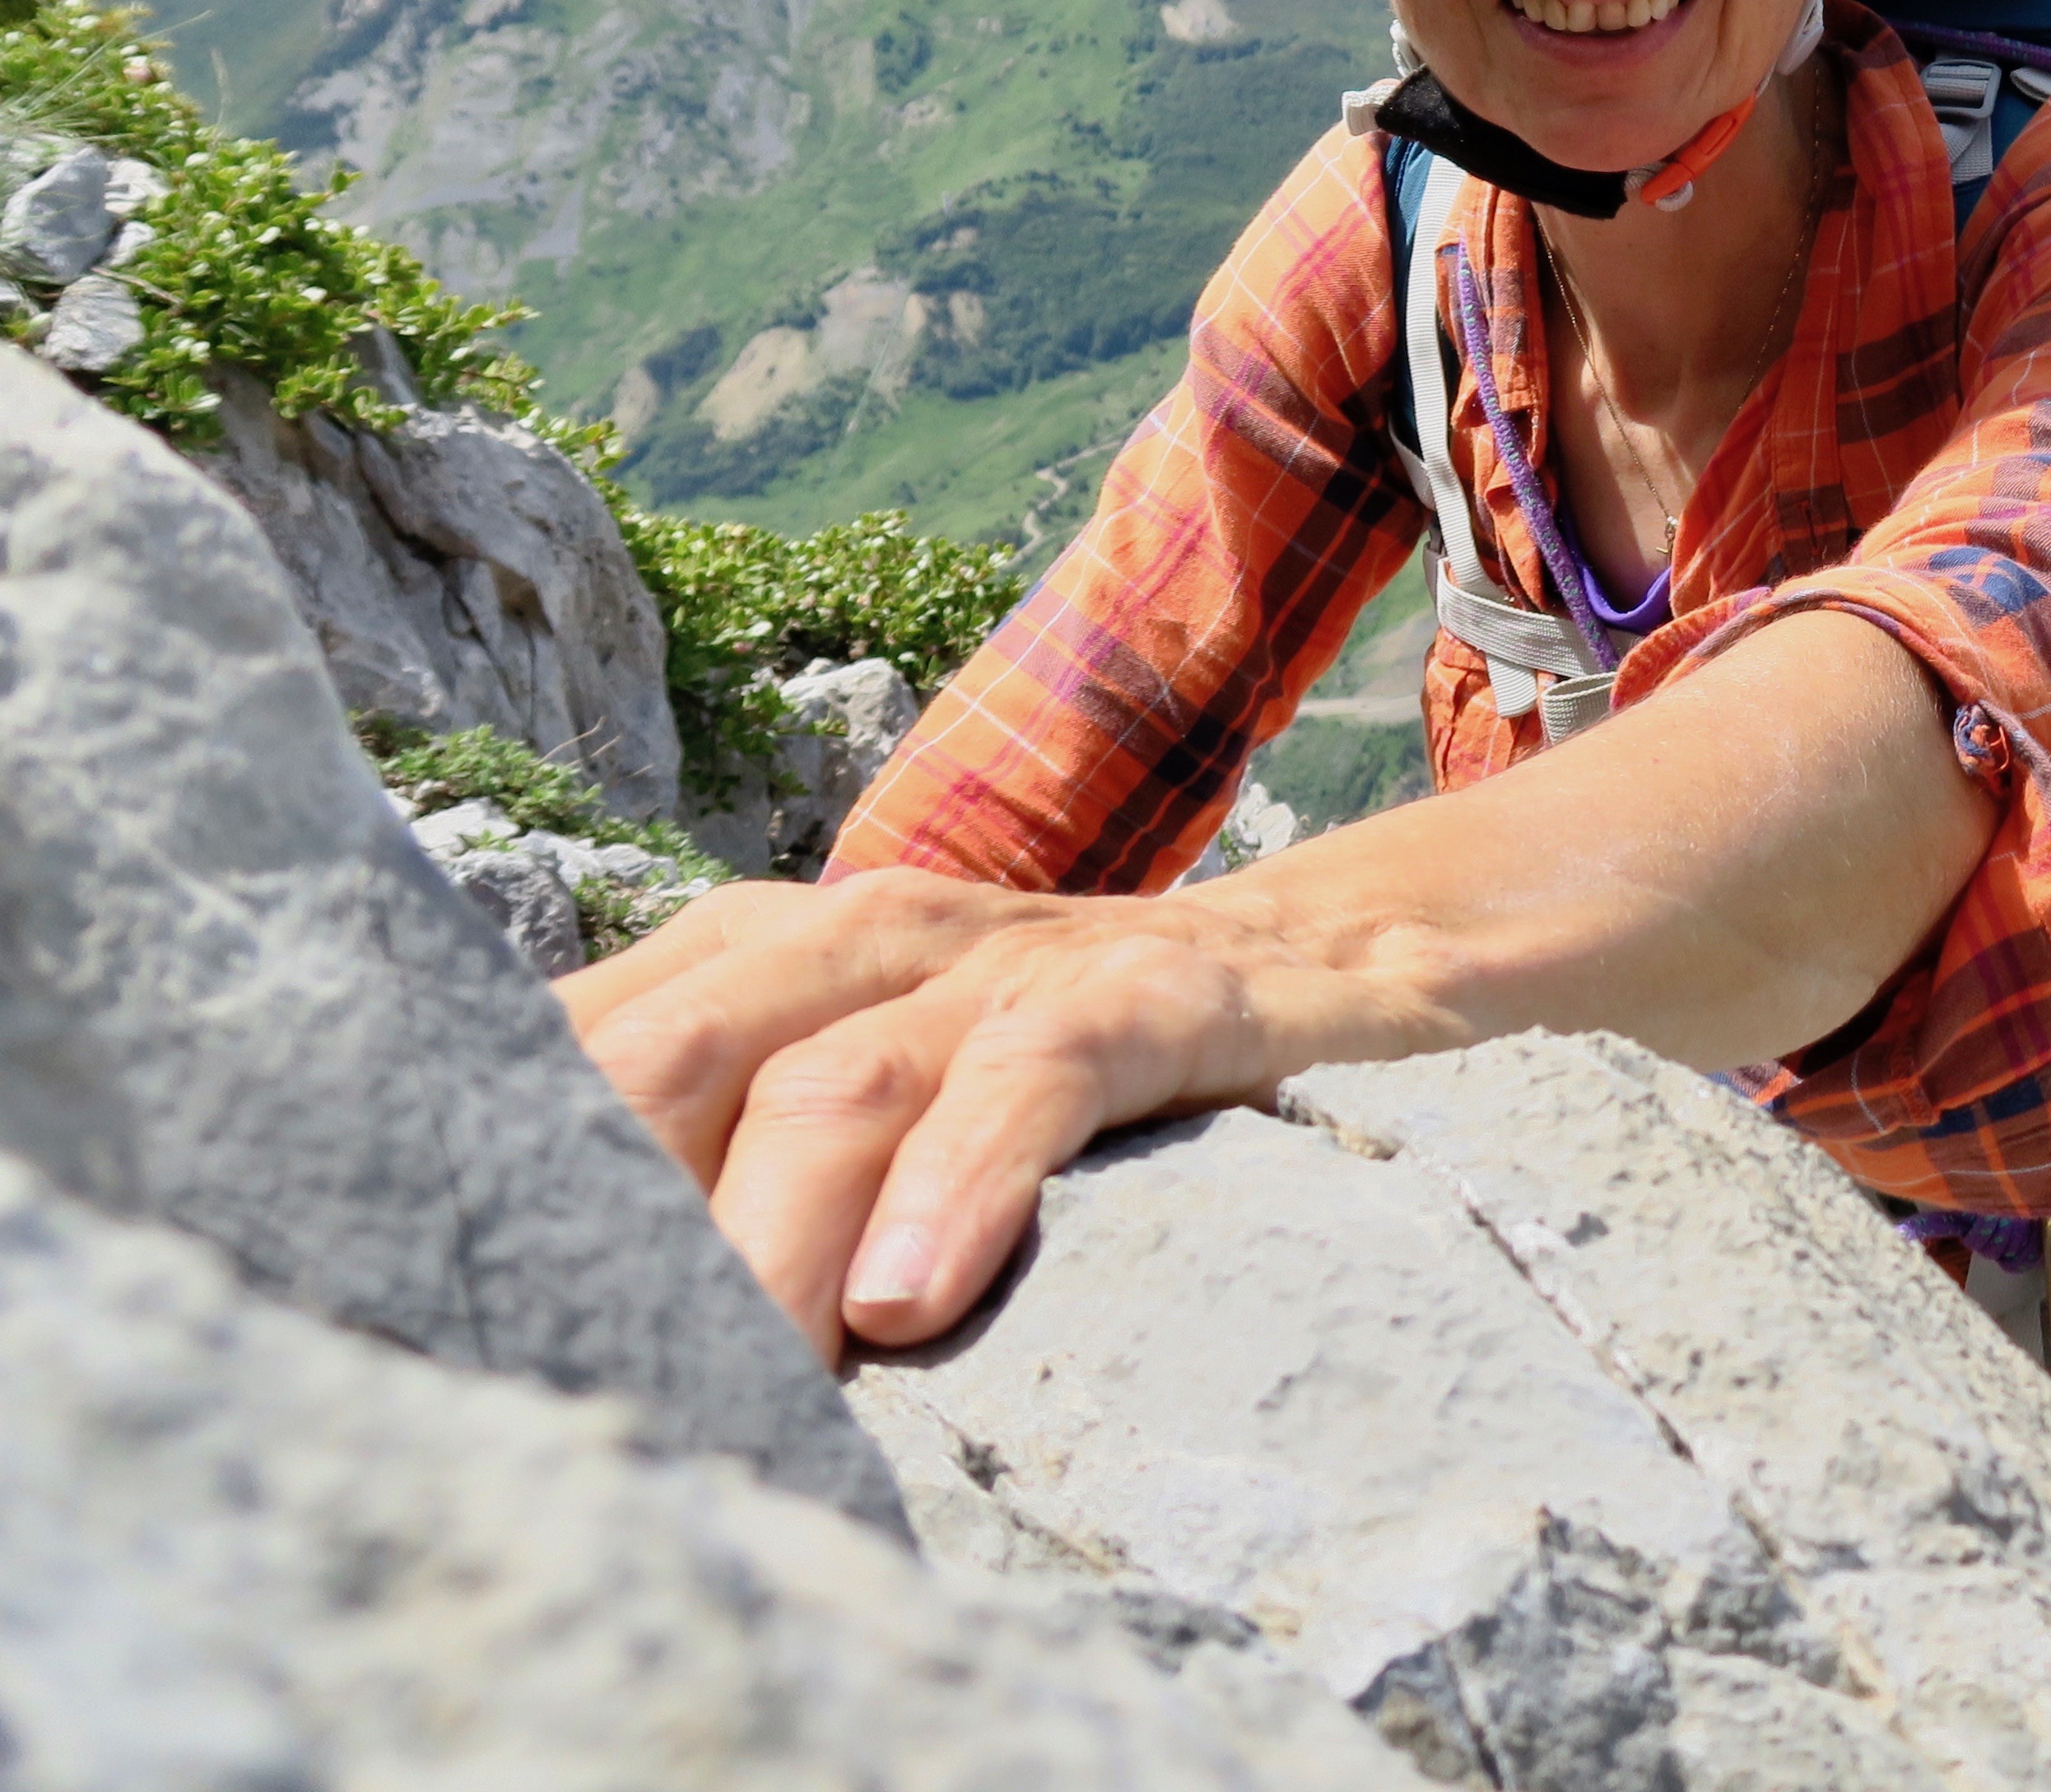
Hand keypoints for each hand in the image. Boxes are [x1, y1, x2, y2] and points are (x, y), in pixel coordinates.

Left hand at [561, 869, 1455, 1363]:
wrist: (1339, 955)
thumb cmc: (1068, 1053)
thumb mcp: (891, 1073)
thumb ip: (738, 1140)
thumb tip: (568, 1291)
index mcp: (781, 948)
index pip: (589, 1035)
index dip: (507, 1155)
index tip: (443, 1302)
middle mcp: (876, 933)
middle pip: (678, 1059)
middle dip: (607, 1220)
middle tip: (565, 1384)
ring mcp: (1014, 961)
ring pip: (839, 1081)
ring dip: (766, 1242)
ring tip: (741, 1383)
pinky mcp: (1156, 998)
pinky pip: (1039, 1077)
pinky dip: (967, 1180)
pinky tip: (912, 1296)